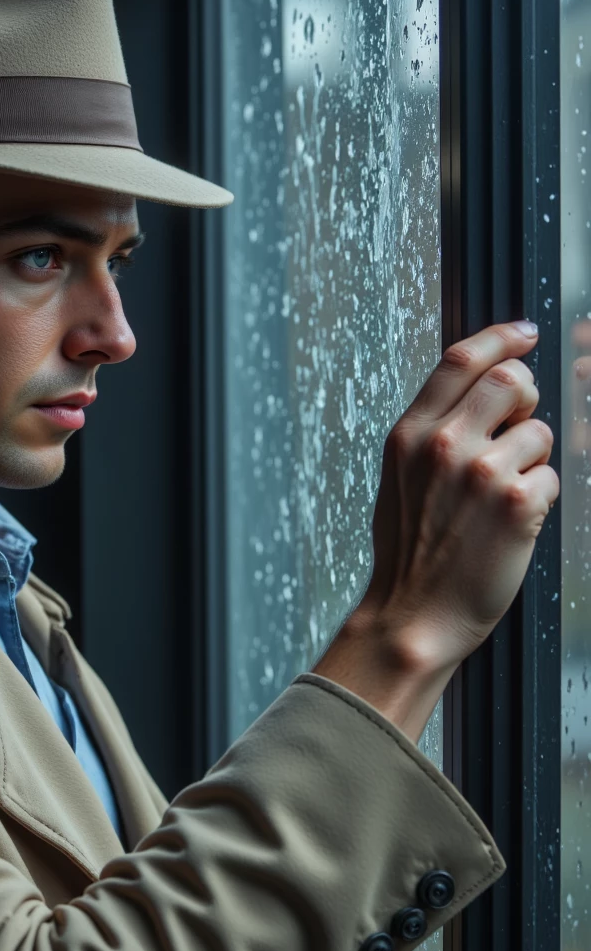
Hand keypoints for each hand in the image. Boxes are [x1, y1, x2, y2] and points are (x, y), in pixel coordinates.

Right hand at [313, 321, 558, 740]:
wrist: (413, 617)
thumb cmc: (410, 554)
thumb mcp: (399, 480)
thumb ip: (430, 431)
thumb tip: (474, 389)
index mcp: (409, 435)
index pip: (460, 359)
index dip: (500, 338)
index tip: (524, 333)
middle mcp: (443, 444)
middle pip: (511, 380)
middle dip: (526, 400)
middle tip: (517, 429)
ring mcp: (481, 472)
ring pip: (539, 433)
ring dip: (532, 462)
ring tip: (502, 501)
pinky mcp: (517, 503)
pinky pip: (550, 477)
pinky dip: (539, 501)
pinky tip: (510, 528)